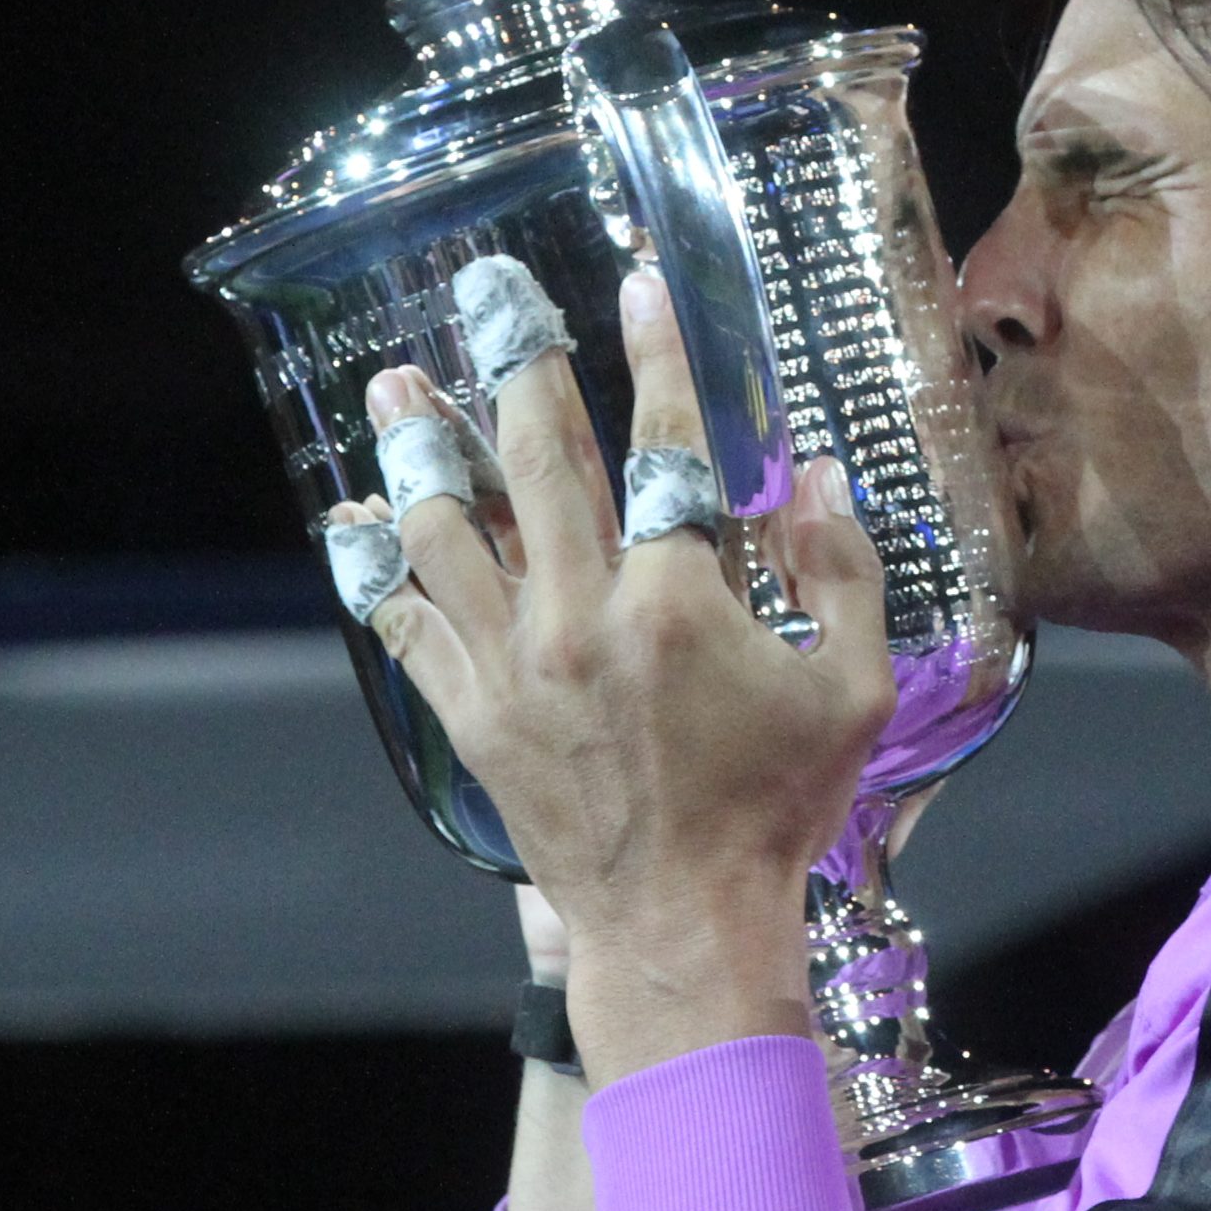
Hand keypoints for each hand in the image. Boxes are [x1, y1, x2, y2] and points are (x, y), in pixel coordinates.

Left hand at [366, 262, 895, 1080]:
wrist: (682, 925)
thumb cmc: (776, 814)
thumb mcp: (853, 694)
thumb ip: (844, 574)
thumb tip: (822, 472)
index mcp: (678, 603)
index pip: (664, 447)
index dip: (654, 356)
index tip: (635, 284)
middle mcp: (580, 619)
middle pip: (534, 463)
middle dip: (513, 366)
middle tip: (488, 296)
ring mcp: (513, 667)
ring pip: (446, 530)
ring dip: (419, 448)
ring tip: (393, 384)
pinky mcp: (471, 716)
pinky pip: (407, 624)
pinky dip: (378, 568)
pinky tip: (357, 520)